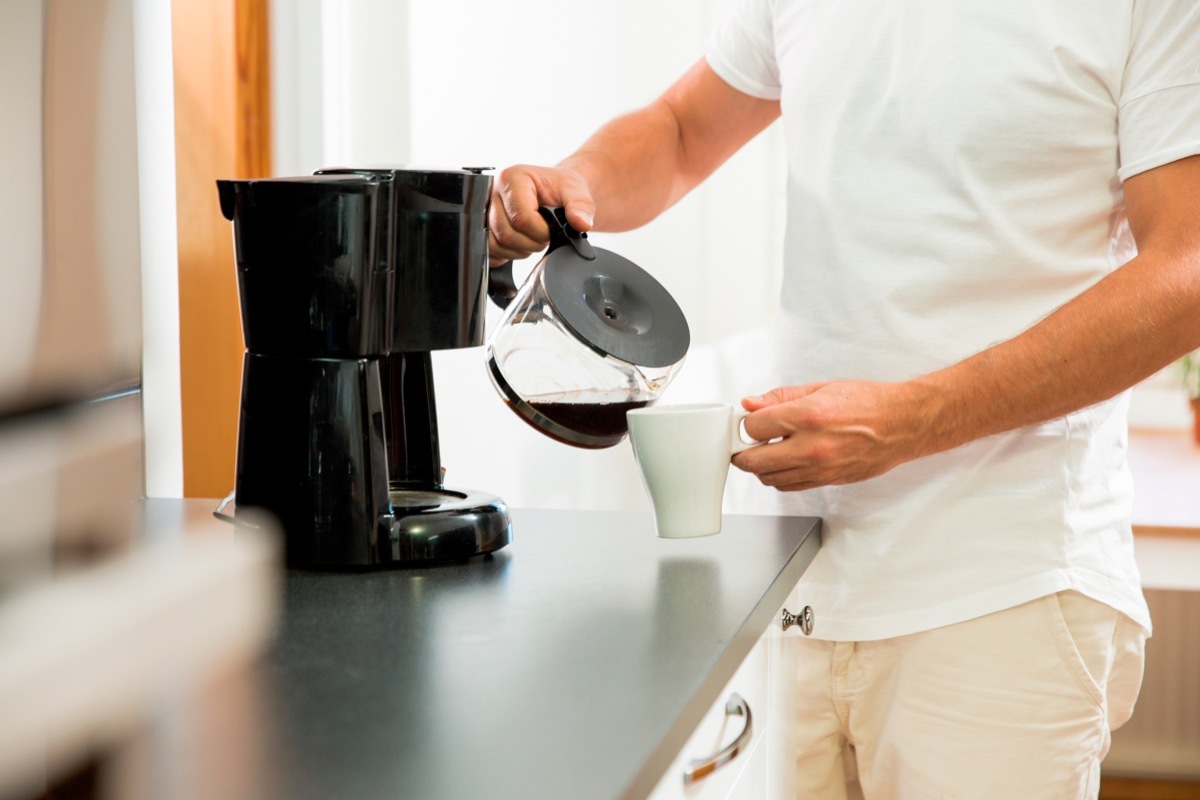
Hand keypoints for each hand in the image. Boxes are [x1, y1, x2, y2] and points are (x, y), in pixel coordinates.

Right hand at [489, 165, 596, 265]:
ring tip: (532, 238)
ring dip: (518, 250)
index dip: (540, 232)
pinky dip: (506, 255)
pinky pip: (488, 251)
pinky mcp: (481, 227)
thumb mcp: (575, 190)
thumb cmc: (559, 188)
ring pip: (495, 245)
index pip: (521, 218)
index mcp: (512, 178)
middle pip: (506, 233)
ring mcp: (483, 210)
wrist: (551, 192)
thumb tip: (581, 223)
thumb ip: (580, 205)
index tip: (551, 229)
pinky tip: (520, 244)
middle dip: (530, 243)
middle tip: (544, 235)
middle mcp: (492, 192)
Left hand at [731, 381, 936, 490]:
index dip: (747, 424)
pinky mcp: (827, 481)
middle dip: (743, 452)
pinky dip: (780, 477)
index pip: (754, 427)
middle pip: (755, 461)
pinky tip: (784, 462)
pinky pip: (790, 487)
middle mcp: (812, 446)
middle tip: (745, 443)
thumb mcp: (821, 388)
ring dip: (760, 467)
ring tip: (767, 451)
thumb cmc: (868, 403)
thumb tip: (751, 404)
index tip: (751, 421)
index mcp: (809, 416)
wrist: (902, 424)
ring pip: (769, 478)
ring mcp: (820, 468)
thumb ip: (781, 397)